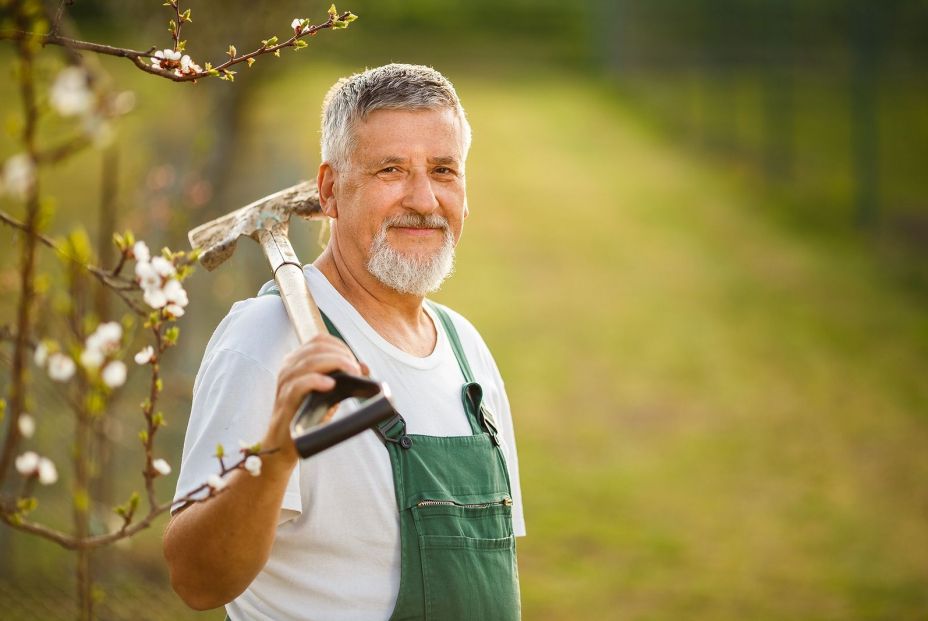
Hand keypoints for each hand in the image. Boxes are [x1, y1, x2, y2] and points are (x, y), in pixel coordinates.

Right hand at [263, 334, 368, 466]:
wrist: (286, 441)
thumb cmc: (307, 413)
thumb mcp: (327, 391)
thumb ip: (343, 376)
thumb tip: (363, 367)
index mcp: (297, 360)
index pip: (320, 340)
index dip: (340, 346)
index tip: (354, 362)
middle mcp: (288, 367)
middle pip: (318, 347)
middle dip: (342, 355)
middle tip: (356, 370)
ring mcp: (285, 382)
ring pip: (310, 361)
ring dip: (336, 364)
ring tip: (352, 374)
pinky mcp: (285, 399)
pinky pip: (300, 383)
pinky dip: (317, 380)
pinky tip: (331, 385)